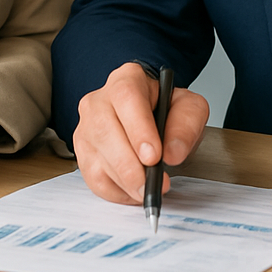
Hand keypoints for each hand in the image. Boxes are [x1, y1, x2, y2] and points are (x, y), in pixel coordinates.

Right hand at [73, 62, 209, 204]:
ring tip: (148, 189)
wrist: (152, 117)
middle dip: (130, 166)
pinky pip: (93, 178)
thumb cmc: (166, 110)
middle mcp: (100, 100)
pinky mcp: (82, 152)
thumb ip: (186, 125)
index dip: (138, 129)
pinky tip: (134, 190)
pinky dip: (115, 192)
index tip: (154, 157)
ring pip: (96, 157)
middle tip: (153, 184)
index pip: (127, 98)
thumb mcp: (189, 109)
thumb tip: (172, 152)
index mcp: (127, 79)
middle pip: (104, 130)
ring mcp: (86, 126)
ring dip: (124, 182)